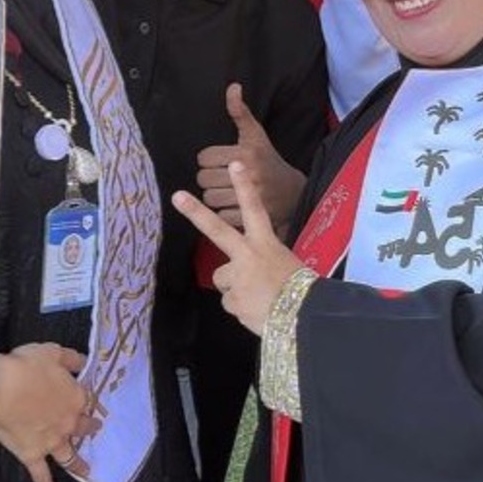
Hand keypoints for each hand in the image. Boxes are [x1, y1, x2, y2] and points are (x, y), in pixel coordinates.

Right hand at [0, 343, 99, 481]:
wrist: (0, 388)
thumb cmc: (26, 366)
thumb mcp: (52, 352)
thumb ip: (71, 358)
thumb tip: (83, 361)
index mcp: (74, 396)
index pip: (88, 399)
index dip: (90, 399)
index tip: (95, 402)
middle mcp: (67, 422)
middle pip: (82, 426)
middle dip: (89, 427)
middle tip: (95, 429)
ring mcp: (51, 441)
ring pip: (69, 456)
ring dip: (79, 463)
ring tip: (87, 471)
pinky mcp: (32, 455)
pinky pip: (41, 478)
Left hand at [173, 161, 301, 334]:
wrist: (305, 317)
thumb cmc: (299, 291)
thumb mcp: (285, 264)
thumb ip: (262, 259)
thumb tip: (248, 270)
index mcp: (266, 243)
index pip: (255, 209)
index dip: (244, 186)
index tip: (236, 164)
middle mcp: (249, 255)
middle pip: (217, 230)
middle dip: (196, 212)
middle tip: (177, 195)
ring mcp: (238, 277)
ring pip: (223, 279)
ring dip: (235, 288)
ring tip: (258, 297)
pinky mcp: (232, 300)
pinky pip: (230, 302)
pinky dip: (241, 308)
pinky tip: (257, 310)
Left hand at [196, 83, 305, 232]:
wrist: (295, 193)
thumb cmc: (269, 160)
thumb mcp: (256, 135)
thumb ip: (240, 112)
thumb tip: (232, 87)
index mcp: (246, 153)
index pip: (203, 158)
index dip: (208, 159)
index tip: (218, 161)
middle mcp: (248, 174)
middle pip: (203, 178)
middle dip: (209, 178)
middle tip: (219, 177)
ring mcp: (250, 198)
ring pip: (209, 198)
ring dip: (214, 196)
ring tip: (225, 191)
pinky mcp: (250, 217)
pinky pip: (219, 215)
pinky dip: (222, 212)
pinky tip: (232, 205)